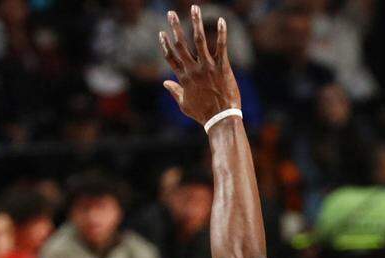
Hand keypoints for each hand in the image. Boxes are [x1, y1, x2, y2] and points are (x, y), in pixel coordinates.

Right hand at [159, 5, 240, 125]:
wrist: (221, 119)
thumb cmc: (203, 114)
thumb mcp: (184, 104)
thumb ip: (174, 91)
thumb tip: (165, 83)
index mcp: (183, 78)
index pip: (171, 57)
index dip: (165, 44)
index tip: (162, 32)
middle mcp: (193, 70)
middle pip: (181, 44)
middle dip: (175, 27)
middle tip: (170, 13)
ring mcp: (207, 67)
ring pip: (199, 40)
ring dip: (195, 22)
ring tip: (193, 8)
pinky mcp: (222, 67)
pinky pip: (221, 46)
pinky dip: (221, 33)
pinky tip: (221, 20)